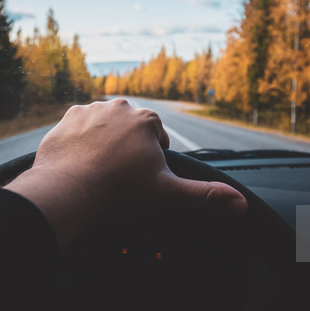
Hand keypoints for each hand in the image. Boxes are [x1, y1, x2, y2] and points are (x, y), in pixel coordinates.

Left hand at [4, 98, 246, 249]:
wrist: (71, 187)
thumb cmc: (120, 189)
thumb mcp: (166, 192)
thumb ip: (204, 195)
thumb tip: (241, 204)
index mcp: (147, 119)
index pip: (156, 138)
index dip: (150, 160)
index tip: (139, 176)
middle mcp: (121, 106)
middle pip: (131, 129)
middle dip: (128, 148)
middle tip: (119, 174)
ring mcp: (92, 108)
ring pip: (106, 126)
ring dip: (105, 141)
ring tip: (99, 167)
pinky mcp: (68, 116)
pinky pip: (81, 126)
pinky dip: (82, 139)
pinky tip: (81, 159)